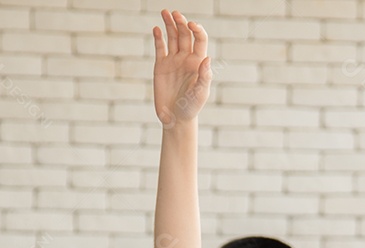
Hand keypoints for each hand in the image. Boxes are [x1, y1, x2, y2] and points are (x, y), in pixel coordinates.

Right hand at [153, 9, 211, 127]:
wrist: (175, 118)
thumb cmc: (191, 107)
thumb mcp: (200, 93)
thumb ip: (204, 76)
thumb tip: (207, 59)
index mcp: (198, 62)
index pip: (200, 39)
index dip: (197, 29)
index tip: (190, 25)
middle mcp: (186, 58)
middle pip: (185, 34)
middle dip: (180, 22)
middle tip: (174, 13)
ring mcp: (173, 61)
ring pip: (172, 37)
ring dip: (169, 24)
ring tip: (165, 12)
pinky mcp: (161, 66)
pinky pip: (160, 48)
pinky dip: (159, 37)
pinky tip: (157, 29)